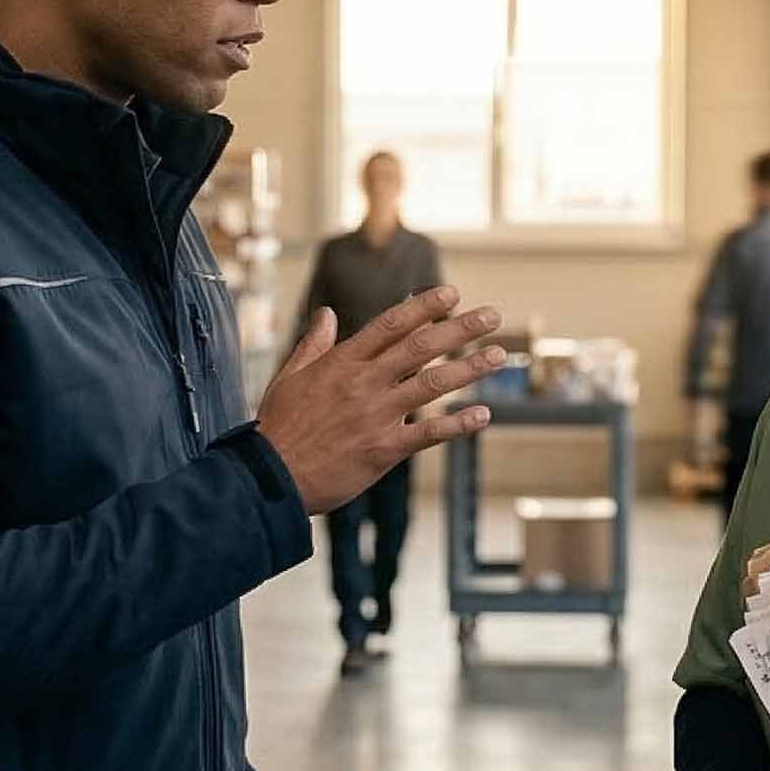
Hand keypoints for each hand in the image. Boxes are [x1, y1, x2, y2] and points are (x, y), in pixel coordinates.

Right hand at [256, 287, 505, 514]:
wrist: (271, 476)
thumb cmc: (279, 427)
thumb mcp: (290, 377)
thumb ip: (313, 344)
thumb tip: (326, 314)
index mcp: (342, 362)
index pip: (390, 325)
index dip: (424, 306)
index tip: (451, 294)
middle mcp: (364, 383)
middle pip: (421, 347)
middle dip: (460, 328)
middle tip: (491, 316)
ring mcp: (376, 415)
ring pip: (432, 384)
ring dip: (470, 368)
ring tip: (499, 356)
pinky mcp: (384, 449)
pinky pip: (429, 433)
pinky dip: (459, 423)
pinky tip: (483, 415)